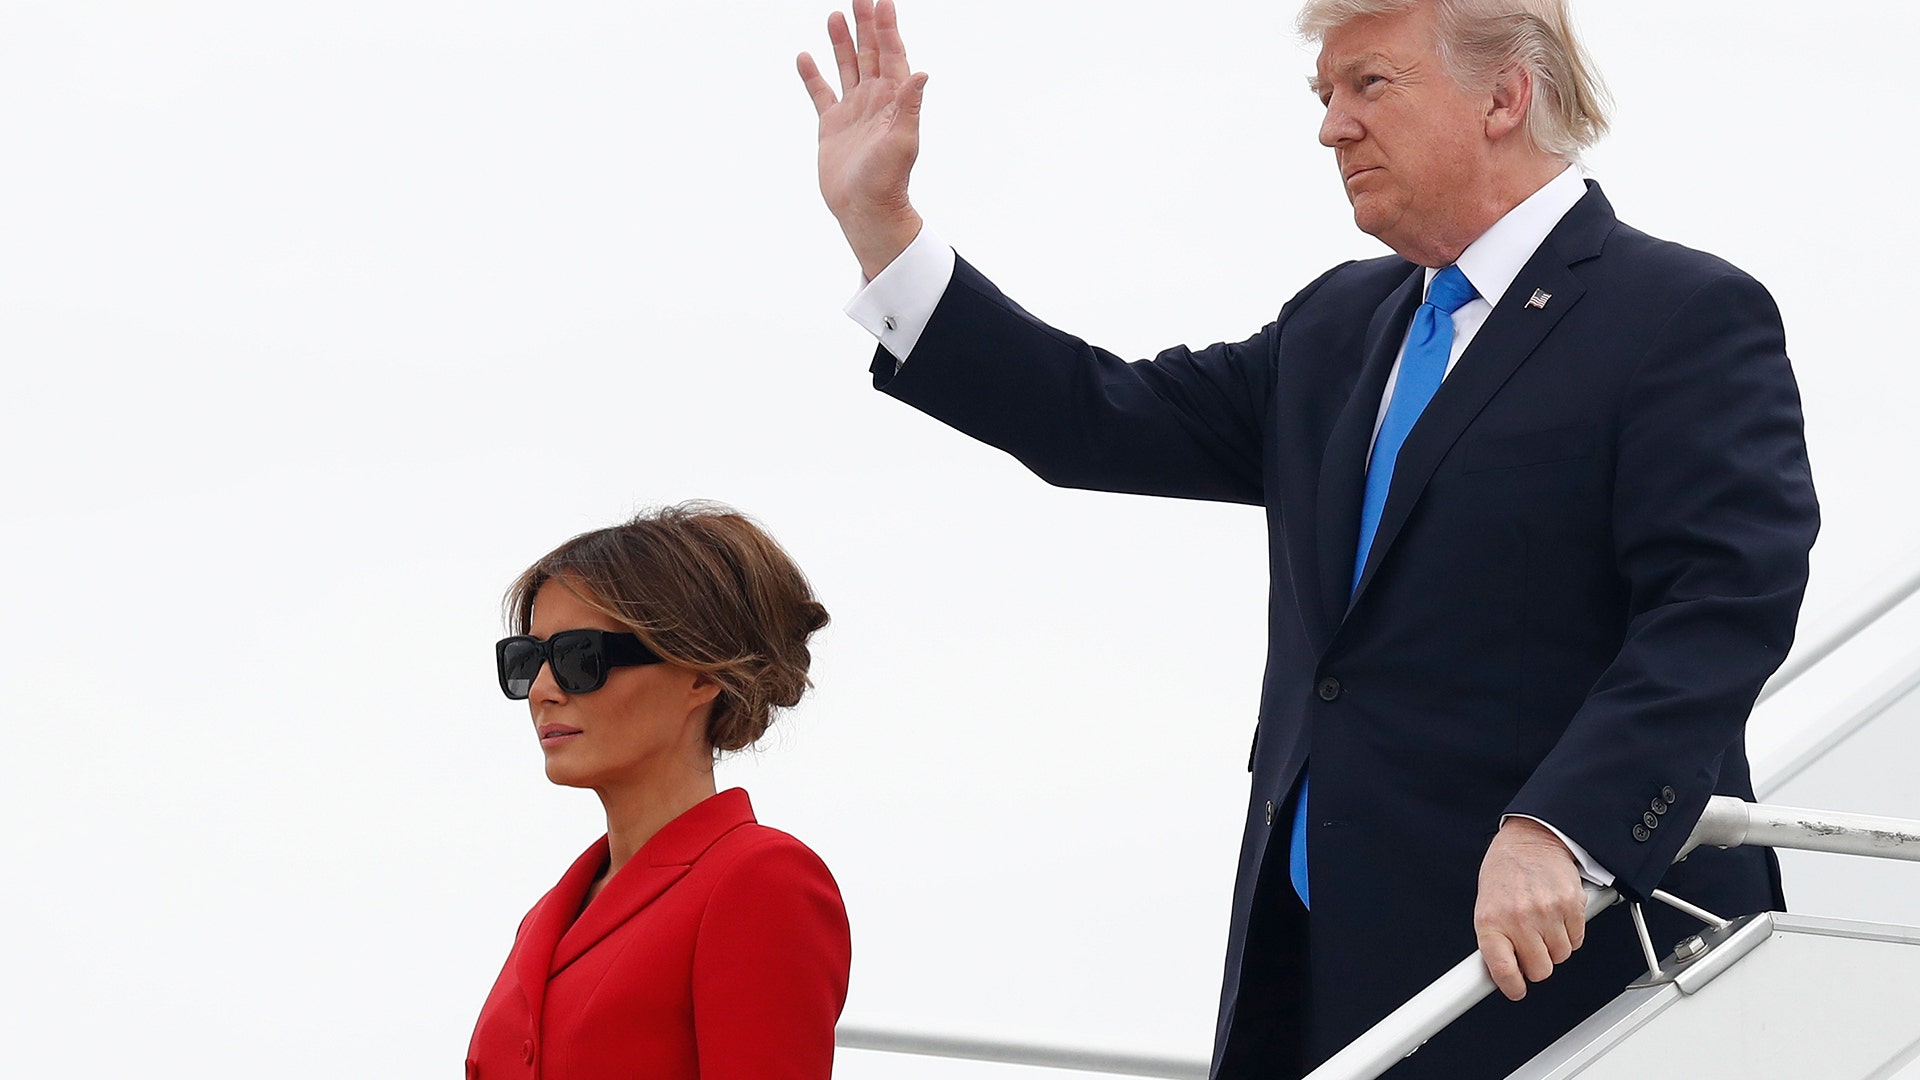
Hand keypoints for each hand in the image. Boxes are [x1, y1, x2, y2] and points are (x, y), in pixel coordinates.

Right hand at [797, 0, 929, 278]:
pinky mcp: (832, 126)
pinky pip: (821, 93)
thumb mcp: (903, 141)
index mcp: (893, 100)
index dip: (887, 27)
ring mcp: (852, 112)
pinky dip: (813, 75)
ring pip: (847, 67)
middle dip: (865, 24)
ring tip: (834, 15)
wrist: (866, 211)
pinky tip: (805, 56)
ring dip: (841, 42)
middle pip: (870, 52)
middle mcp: (874, 101)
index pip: (892, 54)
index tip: (882, 0)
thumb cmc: (888, 181)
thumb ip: (909, 106)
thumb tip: (920, 73)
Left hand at [1473, 818, 1587, 1000]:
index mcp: (1491, 920)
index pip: (1502, 969)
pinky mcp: (1571, 905)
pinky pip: (1577, 939)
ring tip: (1542, 924)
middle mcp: (1518, 918)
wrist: (1530, 840)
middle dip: (1537, 964)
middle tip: (1531, 948)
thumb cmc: (1505, 872)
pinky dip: (1570, 933)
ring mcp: (1547, 912)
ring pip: (1561, 956)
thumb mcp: (1487, 905)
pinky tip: (1557, 915)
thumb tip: (1500, 974)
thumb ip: (1495, 939)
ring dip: (1554, 947)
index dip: (1511, 986)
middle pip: (1540, 970)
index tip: (1516, 990)